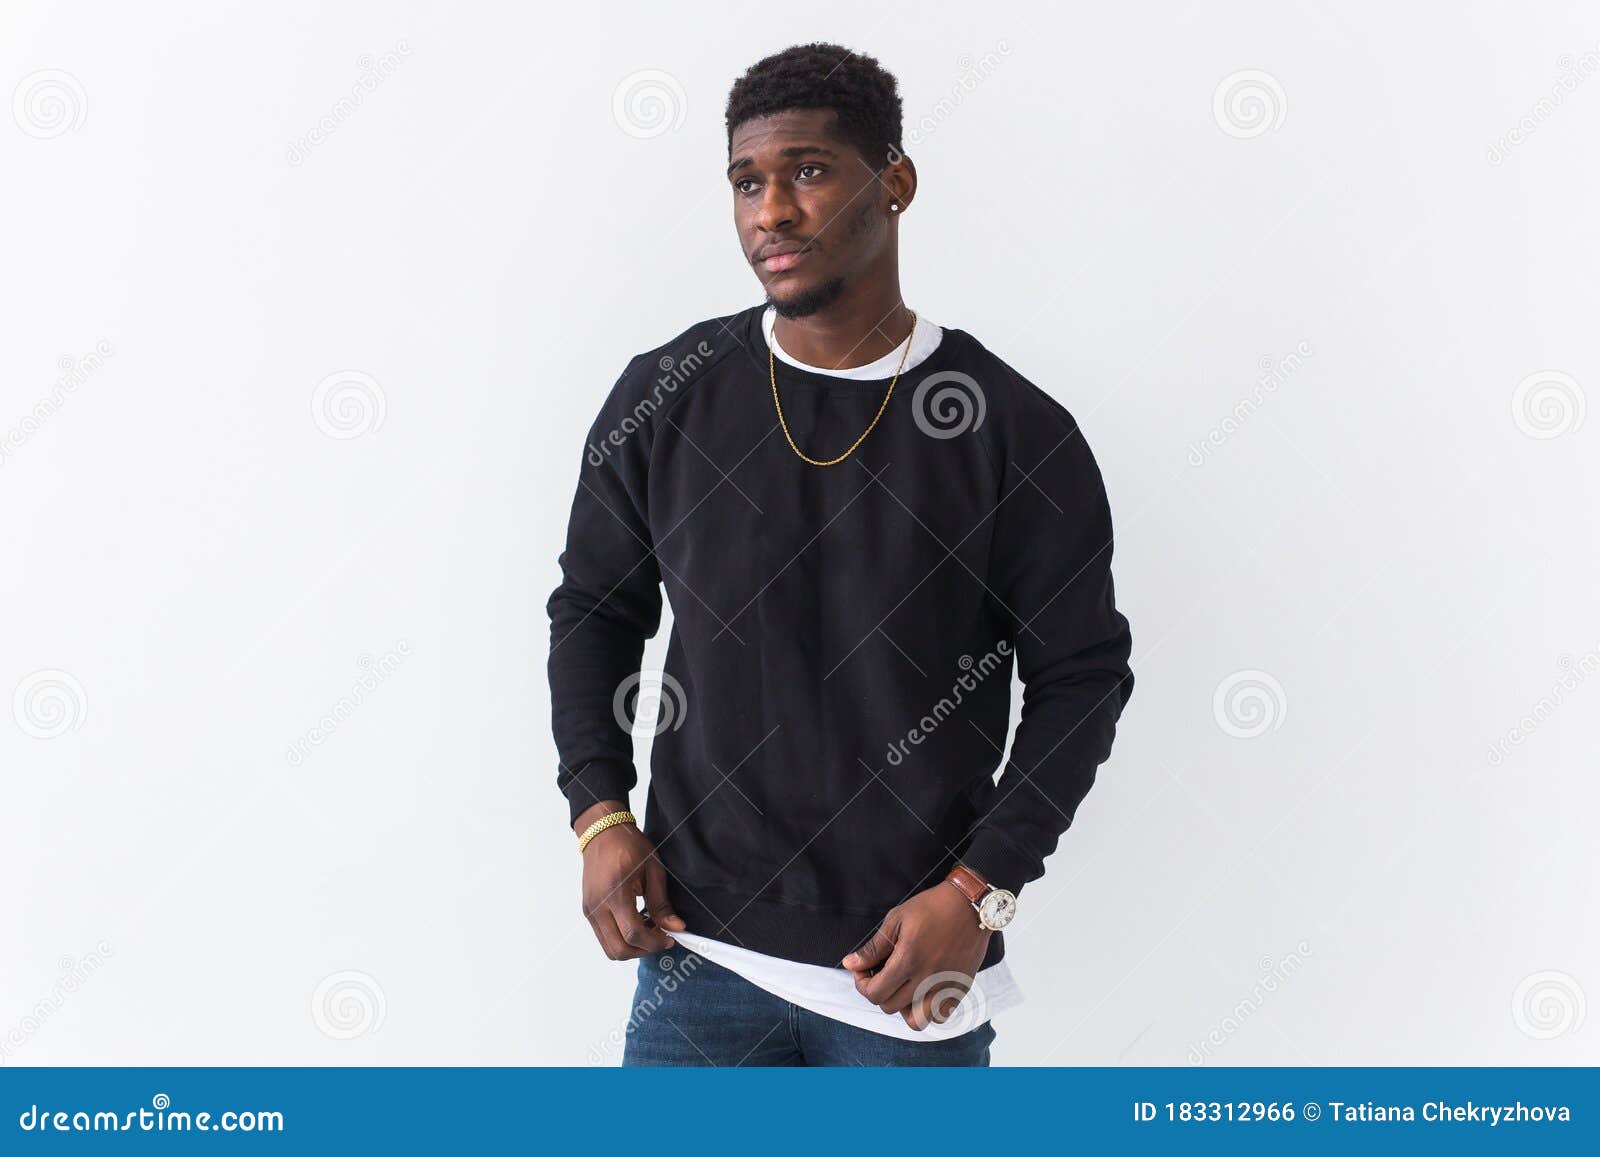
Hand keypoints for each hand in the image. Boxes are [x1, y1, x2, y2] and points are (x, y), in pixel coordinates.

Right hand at [575, 800, 685, 959]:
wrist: (602, 833)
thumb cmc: (628, 845)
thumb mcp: (653, 870)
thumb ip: (662, 903)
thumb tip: (676, 928)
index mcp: (614, 893)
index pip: (633, 933)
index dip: (655, 942)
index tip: (670, 938)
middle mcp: (597, 906)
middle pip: (618, 949)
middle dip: (643, 950)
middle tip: (661, 938)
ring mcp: (589, 911)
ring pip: (609, 948)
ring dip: (632, 947)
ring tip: (649, 929)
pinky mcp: (588, 912)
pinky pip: (604, 937)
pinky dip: (622, 938)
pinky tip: (636, 922)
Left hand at [841, 878, 990, 1029]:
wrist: (971, 905)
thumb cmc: (932, 907)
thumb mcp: (896, 919)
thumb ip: (873, 947)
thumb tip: (850, 964)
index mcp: (908, 960)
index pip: (874, 993)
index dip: (862, 984)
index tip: (863, 970)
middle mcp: (927, 979)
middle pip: (890, 1007)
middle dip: (878, 992)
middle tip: (881, 974)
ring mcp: (945, 987)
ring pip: (915, 1021)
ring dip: (904, 1008)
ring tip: (904, 987)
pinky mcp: (960, 989)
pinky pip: (940, 1017)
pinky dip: (929, 1011)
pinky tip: (924, 990)